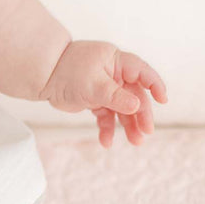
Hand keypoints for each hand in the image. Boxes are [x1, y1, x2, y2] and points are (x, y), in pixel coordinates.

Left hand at [39, 40, 167, 148]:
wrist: (42, 77)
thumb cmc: (67, 71)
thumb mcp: (94, 84)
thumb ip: (116, 96)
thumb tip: (137, 107)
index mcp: (116, 61)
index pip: (142, 72)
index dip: (155, 85)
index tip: (162, 100)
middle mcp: (113, 74)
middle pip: (135, 95)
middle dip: (141, 114)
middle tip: (146, 132)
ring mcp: (105, 88)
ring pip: (122, 108)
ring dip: (129, 125)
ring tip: (136, 142)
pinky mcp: (94, 100)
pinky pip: (106, 116)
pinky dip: (107, 128)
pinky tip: (106, 142)